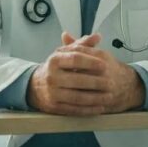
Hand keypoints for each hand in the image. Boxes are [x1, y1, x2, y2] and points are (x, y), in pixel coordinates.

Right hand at [27, 33, 143, 114]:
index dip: (91, 62)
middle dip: (96, 82)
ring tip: (109, 96)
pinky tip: (100, 107)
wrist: (36, 86)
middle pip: (77, 80)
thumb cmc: (55, 68)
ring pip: (77, 97)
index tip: (105, 65)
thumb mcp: (65, 53)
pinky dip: (89, 109)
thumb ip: (82, 45)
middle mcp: (51, 77)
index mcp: (55, 60)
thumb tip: (97, 36)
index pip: (75, 59)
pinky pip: (74, 109)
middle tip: (111, 83)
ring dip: (95, 98)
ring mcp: (52, 93)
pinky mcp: (55, 107)